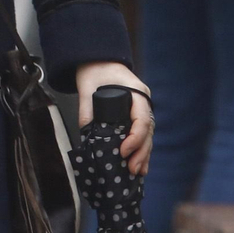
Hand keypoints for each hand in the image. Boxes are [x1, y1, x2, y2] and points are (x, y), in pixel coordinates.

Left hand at [76, 61, 153, 175]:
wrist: (97, 59)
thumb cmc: (95, 70)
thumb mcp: (87, 88)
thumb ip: (86, 110)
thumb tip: (85, 135)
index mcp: (136, 91)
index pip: (142, 119)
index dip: (135, 138)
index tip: (123, 151)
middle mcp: (143, 100)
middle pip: (148, 130)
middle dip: (141, 151)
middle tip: (131, 168)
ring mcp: (141, 107)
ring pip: (147, 134)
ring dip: (143, 154)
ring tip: (137, 172)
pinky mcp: (135, 114)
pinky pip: (142, 133)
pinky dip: (141, 149)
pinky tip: (140, 165)